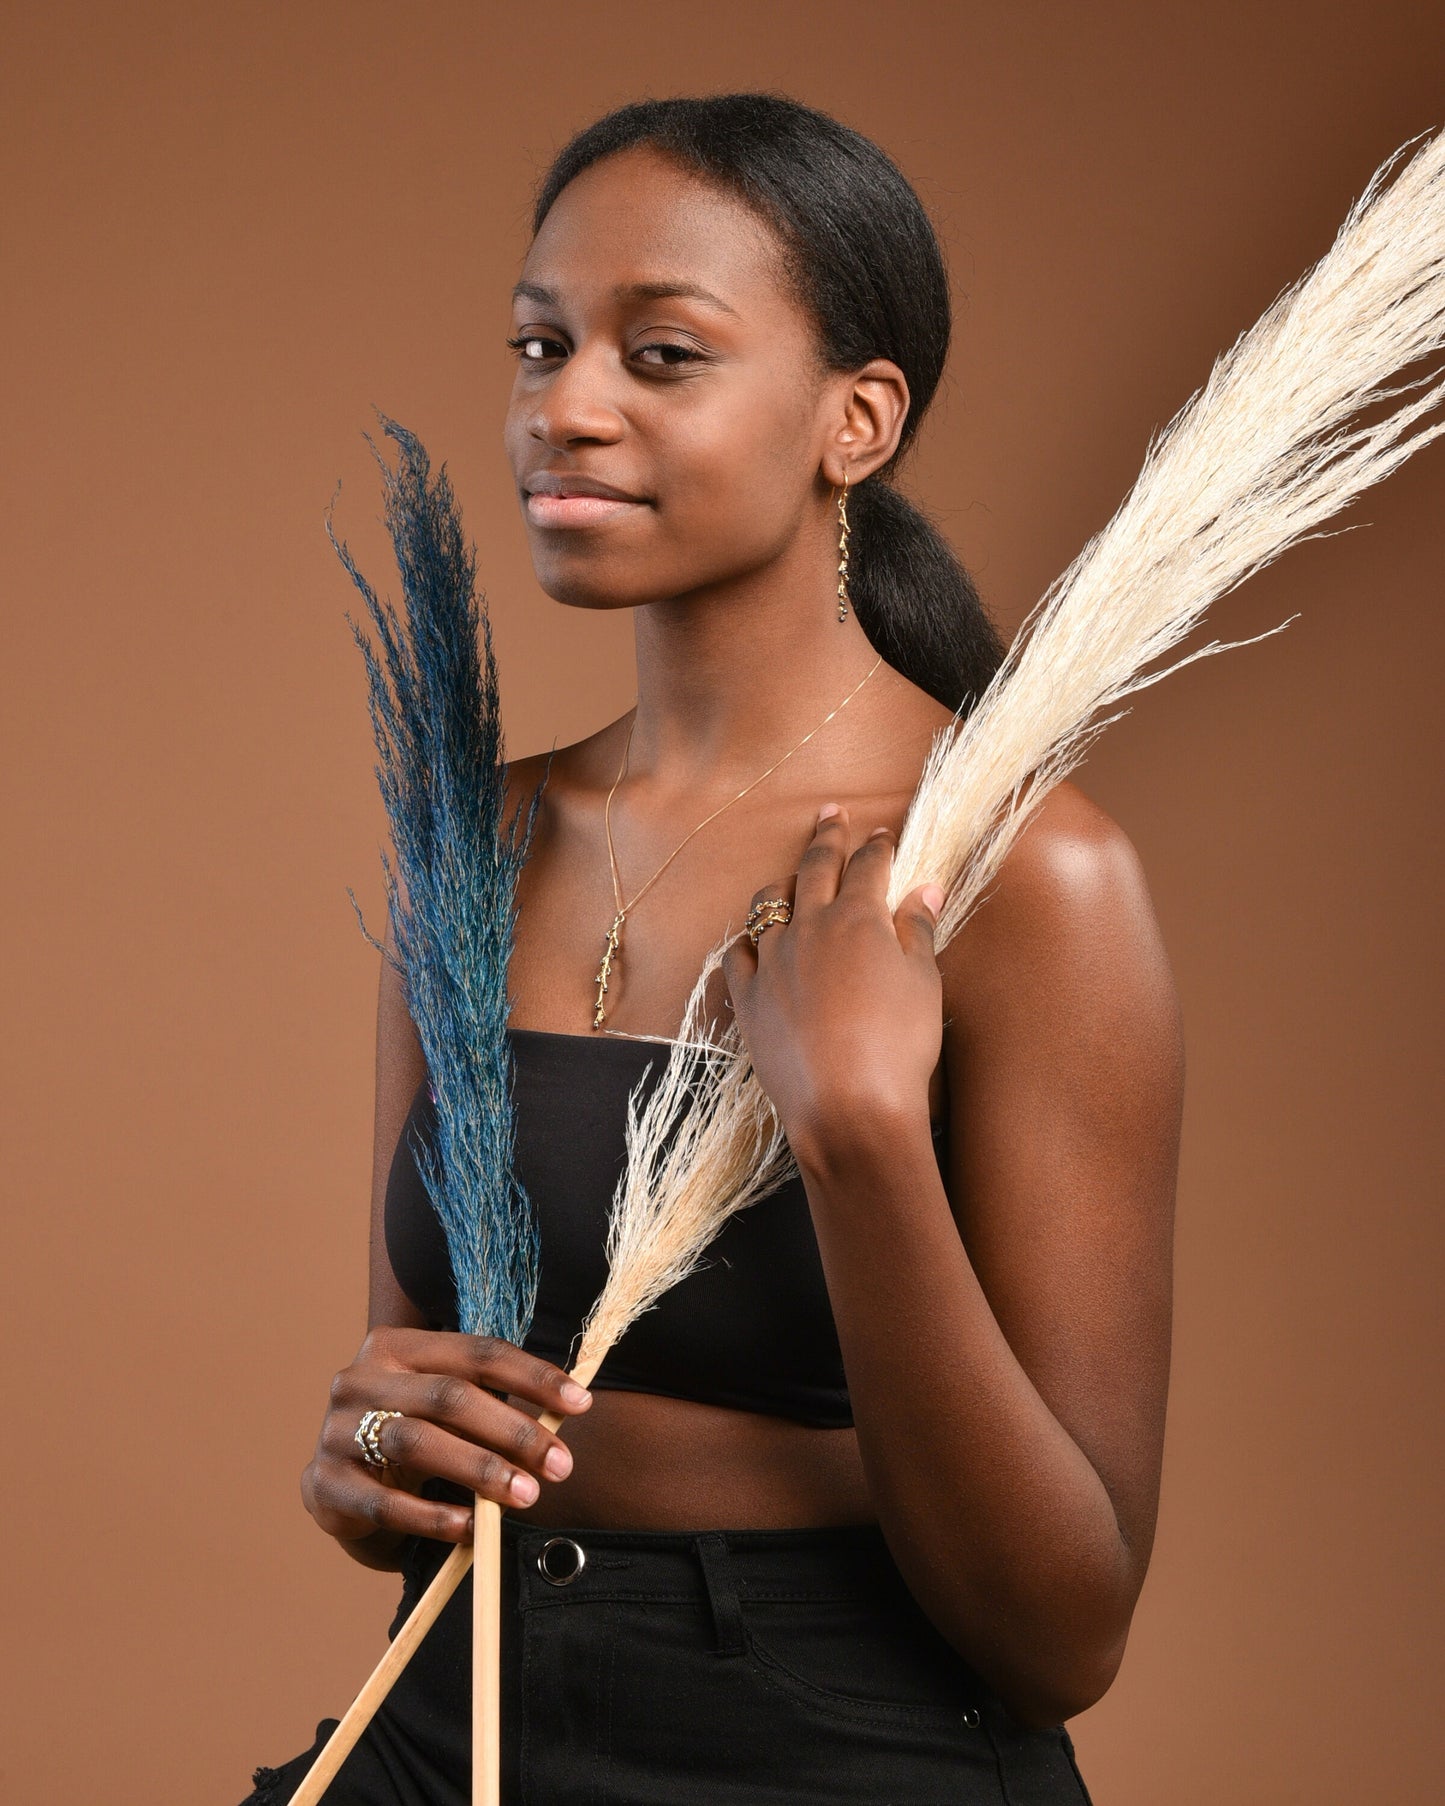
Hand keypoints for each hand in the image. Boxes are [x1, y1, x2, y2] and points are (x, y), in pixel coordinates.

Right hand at [300, 1327, 593, 1552]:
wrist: (341, 1490)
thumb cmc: (414, 1440)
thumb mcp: (446, 1412)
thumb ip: (492, 1404)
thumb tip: (566, 1413)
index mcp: (396, 1347)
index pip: (477, 1352)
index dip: (532, 1376)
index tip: (581, 1403)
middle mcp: (360, 1379)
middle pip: (450, 1396)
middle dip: (514, 1431)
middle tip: (561, 1465)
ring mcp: (336, 1431)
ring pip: (418, 1442)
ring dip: (480, 1470)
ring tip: (527, 1495)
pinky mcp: (323, 1485)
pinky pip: (385, 1503)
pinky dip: (433, 1517)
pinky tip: (472, 1528)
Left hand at [720, 802, 946, 1160]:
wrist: (849, 1107)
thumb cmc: (899, 1046)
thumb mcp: (923, 984)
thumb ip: (918, 931)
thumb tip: (925, 889)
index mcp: (858, 918)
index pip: (868, 867)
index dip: (877, 848)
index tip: (882, 835)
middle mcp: (809, 928)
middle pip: (815, 868)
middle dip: (826, 837)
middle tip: (830, 814)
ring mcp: (772, 961)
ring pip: (768, 905)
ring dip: (783, 886)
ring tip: (791, 880)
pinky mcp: (748, 998)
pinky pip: (737, 954)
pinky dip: (747, 941)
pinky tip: (753, 942)